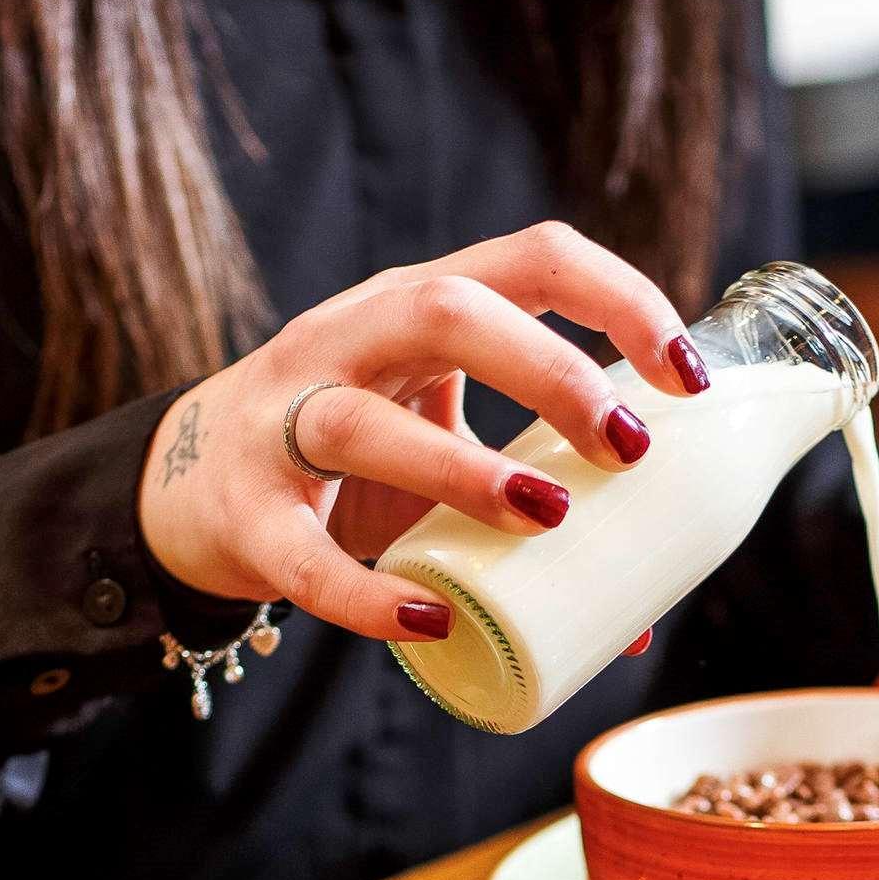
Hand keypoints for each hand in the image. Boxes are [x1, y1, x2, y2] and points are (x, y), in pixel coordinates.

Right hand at [139, 222, 709, 641]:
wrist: (190, 490)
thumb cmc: (347, 465)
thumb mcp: (436, 442)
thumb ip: (528, 505)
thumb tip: (637, 620)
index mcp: (416, 306)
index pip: (534, 259)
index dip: (621, 301)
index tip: (688, 381)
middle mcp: (347, 339)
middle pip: (447, 309)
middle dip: (550, 371)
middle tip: (628, 449)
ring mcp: (282, 421)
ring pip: (362, 422)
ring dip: (464, 467)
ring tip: (546, 517)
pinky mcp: (245, 514)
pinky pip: (303, 556)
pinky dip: (368, 594)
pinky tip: (434, 618)